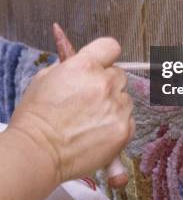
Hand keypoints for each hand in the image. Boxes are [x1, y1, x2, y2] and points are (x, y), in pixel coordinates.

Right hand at [8, 38, 133, 185]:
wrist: (37, 152)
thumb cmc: (35, 117)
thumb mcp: (46, 78)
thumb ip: (71, 67)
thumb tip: (85, 66)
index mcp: (85, 65)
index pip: (110, 47)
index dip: (106, 57)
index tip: (102, 65)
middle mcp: (104, 83)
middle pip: (119, 75)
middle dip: (108, 84)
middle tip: (90, 100)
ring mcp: (116, 107)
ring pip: (125, 99)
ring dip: (114, 106)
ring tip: (91, 120)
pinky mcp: (123, 129)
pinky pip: (129, 120)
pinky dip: (118, 125)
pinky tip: (98, 133)